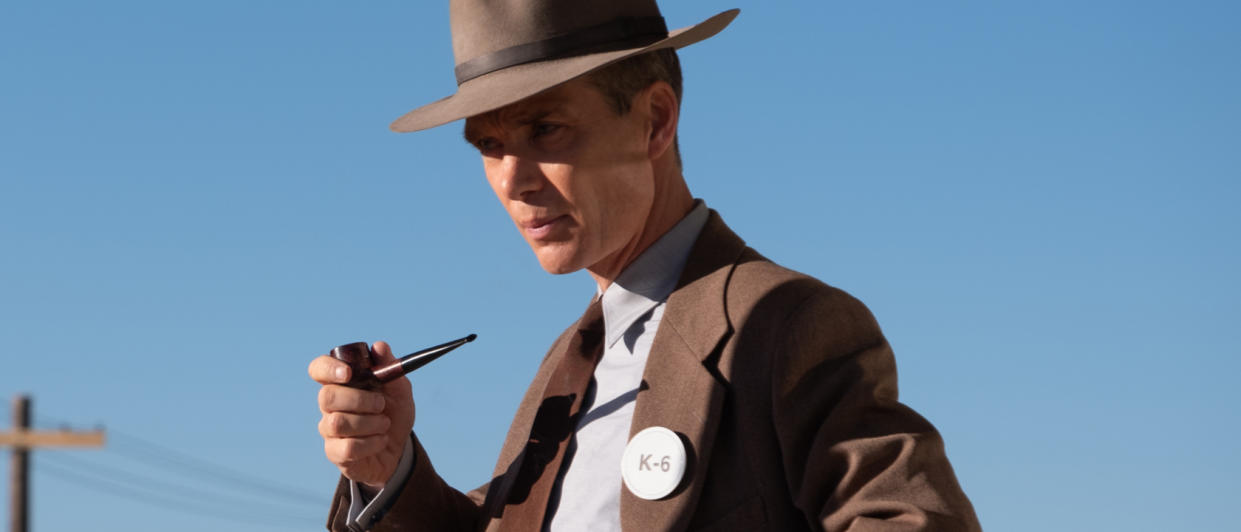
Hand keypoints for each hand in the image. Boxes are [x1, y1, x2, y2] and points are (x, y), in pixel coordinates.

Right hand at [309, 341, 415, 488]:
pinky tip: (381, 440)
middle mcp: (329, 405)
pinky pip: (348, 447)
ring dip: (370, 423)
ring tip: (385, 424)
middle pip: (327, 396)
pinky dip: (372, 443)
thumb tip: (379, 346)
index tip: (348, 373)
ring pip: (338, 423)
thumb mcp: (400, 390)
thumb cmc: (394, 413)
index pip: (318, 369)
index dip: (327, 369)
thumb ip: (390, 368)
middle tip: (381, 404)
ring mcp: (329, 429)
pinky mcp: (335, 452)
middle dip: (359, 400)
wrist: (399, 448)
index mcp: (341, 383)